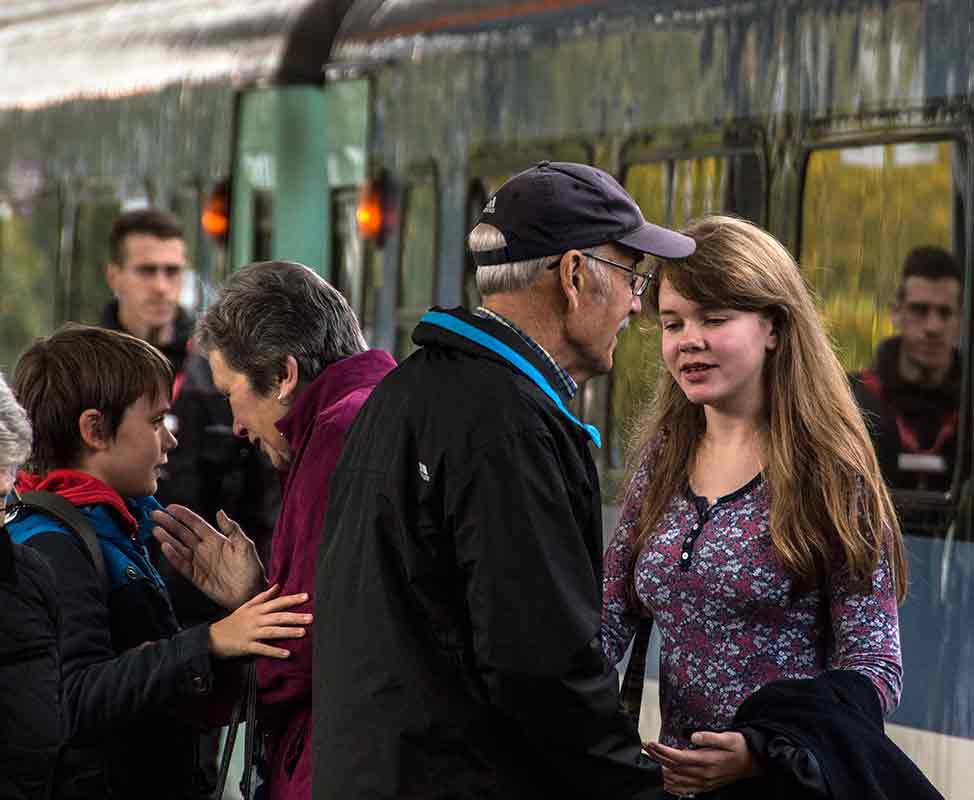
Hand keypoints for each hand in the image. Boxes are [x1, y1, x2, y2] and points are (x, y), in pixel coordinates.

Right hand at [152, 505, 265, 609]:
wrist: (251, 593)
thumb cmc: (251, 569)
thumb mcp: (245, 545)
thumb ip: (232, 529)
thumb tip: (220, 512)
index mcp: (216, 539)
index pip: (196, 524)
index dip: (183, 515)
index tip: (170, 507)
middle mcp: (204, 549)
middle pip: (183, 533)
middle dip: (169, 523)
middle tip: (155, 514)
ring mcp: (199, 563)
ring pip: (179, 548)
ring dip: (167, 538)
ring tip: (155, 529)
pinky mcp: (196, 577)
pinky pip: (182, 565)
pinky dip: (174, 557)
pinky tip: (166, 548)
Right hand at [208, 584, 311, 659]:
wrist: (211, 638)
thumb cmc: (232, 621)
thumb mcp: (246, 606)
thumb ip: (263, 597)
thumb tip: (278, 585)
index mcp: (256, 609)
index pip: (277, 602)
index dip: (292, 599)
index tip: (307, 597)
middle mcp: (255, 620)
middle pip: (278, 617)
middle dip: (295, 617)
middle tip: (311, 617)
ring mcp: (251, 633)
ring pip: (273, 631)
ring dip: (288, 632)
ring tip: (303, 632)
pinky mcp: (246, 646)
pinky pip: (263, 649)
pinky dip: (275, 651)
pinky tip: (287, 653)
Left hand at [643, 732, 760, 795]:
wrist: (753, 763)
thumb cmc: (740, 748)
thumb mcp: (728, 737)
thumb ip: (709, 737)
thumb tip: (692, 736)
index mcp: (707, 761)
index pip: (678, 757)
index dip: (662, 751)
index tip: (651, 743)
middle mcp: (704, 774)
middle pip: (674, 768)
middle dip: (658, 757)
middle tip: (647, 748)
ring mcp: (705, 782)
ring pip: (678, 780)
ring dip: (663, 771)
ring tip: (652, 759)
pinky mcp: (707, 786)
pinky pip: (687, 790)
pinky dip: (674, 787)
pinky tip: (667, 783)